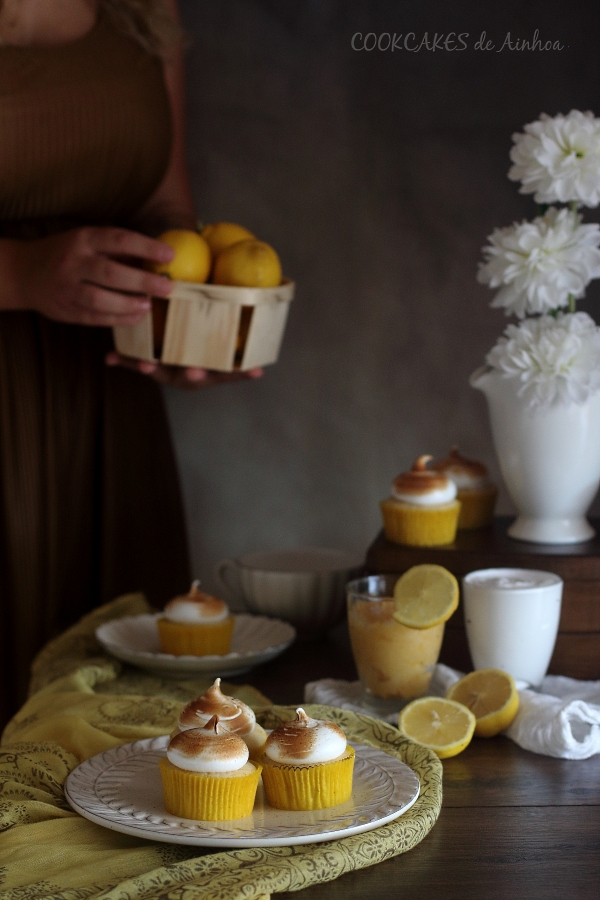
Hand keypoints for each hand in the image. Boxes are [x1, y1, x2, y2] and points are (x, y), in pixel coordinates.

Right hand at [11, 226, 174, 325]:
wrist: (26, 272)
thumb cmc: (68, 254)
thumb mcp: (87, 241)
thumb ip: (117, 250)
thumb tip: (158, 259)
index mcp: (83, 239)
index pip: (119, 240)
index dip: (146, 247)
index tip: (170, 255)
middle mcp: (74, 262)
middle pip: (111, 273)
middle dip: (142, 281)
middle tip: (167, 288)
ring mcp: (68, 288)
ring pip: (100, 299)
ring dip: (129, 304)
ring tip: (148, 306)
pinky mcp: (66, 309)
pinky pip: (95, 317)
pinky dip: (118, 319)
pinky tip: (136, 317)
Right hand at [105, 352, 263, 389]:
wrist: (189, 360)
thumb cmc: (165, 356)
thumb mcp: (146, 360)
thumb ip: (129, 359)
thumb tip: (107, 357)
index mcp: (168, 374)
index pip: (156, 371)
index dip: (150, 367)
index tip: (146, 364)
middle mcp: (187, 377)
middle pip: (190, 378)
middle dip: (193, 375)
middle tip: (195, 372)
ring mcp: (207, 376)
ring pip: (218, 376)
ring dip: (230, 375)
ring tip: (244, 372)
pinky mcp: (224, 372)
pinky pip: (234, 373)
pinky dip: (245, 372)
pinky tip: (258, 370)